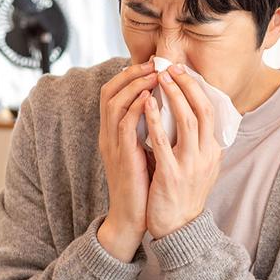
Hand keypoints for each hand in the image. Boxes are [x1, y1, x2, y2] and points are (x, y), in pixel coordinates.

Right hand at [97, 60, 156, 260]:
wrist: (135, 217)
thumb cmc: (145, 185)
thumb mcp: (147, 152)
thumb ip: (152, 132)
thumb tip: (171, 111)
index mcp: (114, 133)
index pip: (114, 94)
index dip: (130, 77)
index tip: (152, 66)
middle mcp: (109, 135)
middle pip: (109, 92)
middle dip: (131, 74)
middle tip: (154, 63)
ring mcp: (113, 144)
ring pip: (115, 103)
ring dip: (135, 85)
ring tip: (155, 73)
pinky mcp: (121, 155)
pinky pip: (124, 124)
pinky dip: (136, 108)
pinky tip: (150, 97)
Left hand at [143, 64, 222, 237]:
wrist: (177, 228)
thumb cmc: (183, 194)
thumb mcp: (200, 166)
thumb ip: (197, 143)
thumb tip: (190, 117)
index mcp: (213, 151)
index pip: (211, 111)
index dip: (197, 89)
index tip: (183, 72)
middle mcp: (207, 155)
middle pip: (203, 110)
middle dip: (187, 85)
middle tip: (172, 67)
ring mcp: (191, 164)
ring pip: (187, 120)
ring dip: (173, 95)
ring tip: (160, 77)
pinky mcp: (172, 174)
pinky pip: (163, 141)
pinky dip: (155, 119)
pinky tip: (146, 104)